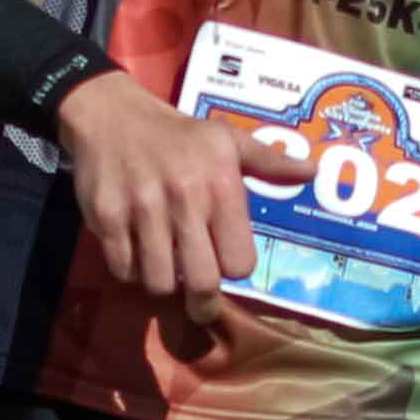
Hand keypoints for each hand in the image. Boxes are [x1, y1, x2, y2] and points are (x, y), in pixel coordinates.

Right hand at [55, 71, 258, 329]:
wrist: (111, 115)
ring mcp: (141, 210)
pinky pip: (123, 270)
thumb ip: (270, 163)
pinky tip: (136, 252)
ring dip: (163, 283)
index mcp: (220, 185)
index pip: (239, 262)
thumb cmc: (178, 135)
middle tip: (201, 304)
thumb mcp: (227, 140)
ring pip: (159, 283)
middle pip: (201, 283)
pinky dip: (131, 271)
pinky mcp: (105, 218)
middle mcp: (184, 199)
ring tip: (164, 268)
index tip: (224, 261)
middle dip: (203, 302)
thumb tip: (313, 171)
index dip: (232, 267)